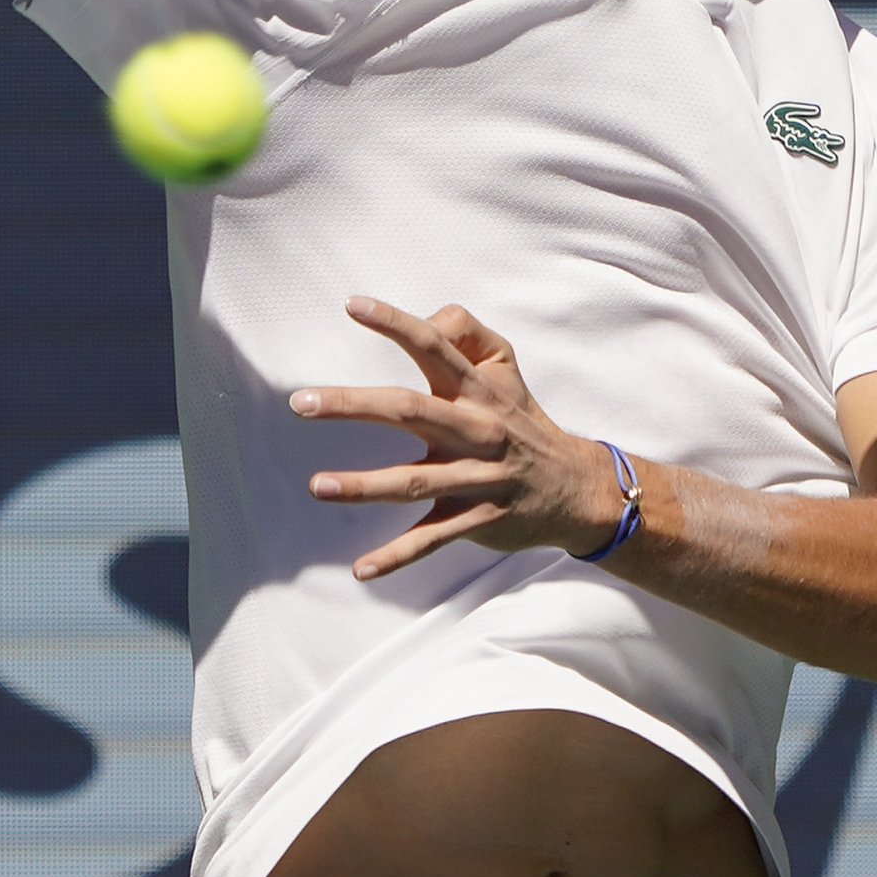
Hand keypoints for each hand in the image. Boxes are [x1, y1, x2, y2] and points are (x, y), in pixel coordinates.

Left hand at [292, 297, 630, 579]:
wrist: (575, 487)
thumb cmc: (522, 419)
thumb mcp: (506, 366)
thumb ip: (467, 333)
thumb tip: (426, 320)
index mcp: (477, 389)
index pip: (434, 346)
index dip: (395, 324)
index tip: (352, 306)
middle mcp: (476, 430)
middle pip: (409, 411)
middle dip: (353, 406)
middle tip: (301, 403)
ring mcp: (476, 478)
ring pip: (414, 482)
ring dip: (363, 486)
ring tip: (317, 485)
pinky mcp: (476, 520)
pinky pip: (432, 539)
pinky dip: (398, 556)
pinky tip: (361, 569)